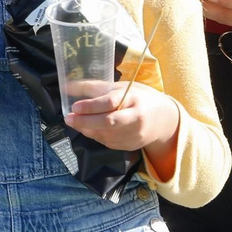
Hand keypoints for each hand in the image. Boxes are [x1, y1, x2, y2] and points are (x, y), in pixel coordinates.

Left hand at [63, 80, 180, 161]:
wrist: (164, 120)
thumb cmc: (140, 98)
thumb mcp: (121, 87)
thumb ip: (95, 87)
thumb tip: (68, 86)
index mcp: (134, 98)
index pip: (110, 103)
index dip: (91, 106)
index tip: (75, 107)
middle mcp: (136, 117)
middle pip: (108, 122)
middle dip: (85, 121)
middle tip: (68, 119)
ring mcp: (134, 134)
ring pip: (106, 135)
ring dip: (87, 130)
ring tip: (74, 123)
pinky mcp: (131, 146)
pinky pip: (109, 142)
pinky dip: (96, 136)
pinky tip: (87, 129)